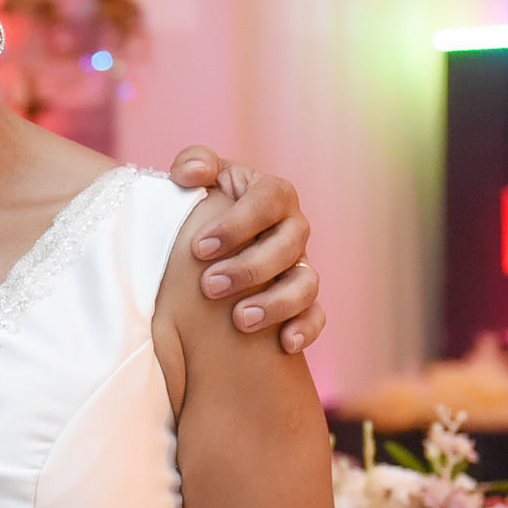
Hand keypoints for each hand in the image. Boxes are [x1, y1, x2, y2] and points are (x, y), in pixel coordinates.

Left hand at [168, 146, 323, 353]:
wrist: (207, 242)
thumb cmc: (203, 205)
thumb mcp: (198, 178)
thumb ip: (194, 163)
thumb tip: (192, 173)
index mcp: (273, 194)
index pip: (268, 201)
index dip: (238, 224)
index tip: (198, 248)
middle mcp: (294, 229)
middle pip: (287, 246)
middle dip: (250, 268)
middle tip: (209, 286)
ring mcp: (301, 265)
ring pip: (306, 283)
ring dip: (276, 303)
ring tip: (241, 320)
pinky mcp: (303, 300)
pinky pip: (316, 315)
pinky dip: (305, 329)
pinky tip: (285, 344)